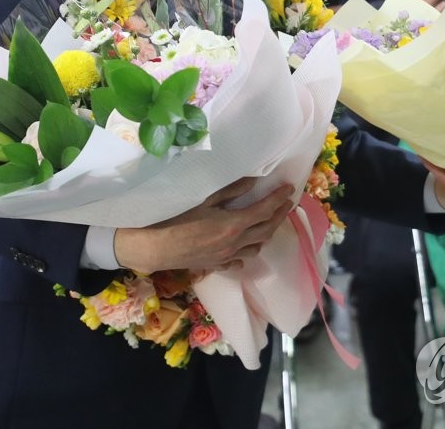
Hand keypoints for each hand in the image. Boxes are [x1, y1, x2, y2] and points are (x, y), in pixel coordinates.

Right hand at [113, 178, 295, 273]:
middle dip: (280, 215)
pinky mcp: (216, 265)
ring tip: (269, 223)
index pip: (265, 210)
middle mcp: (236, 243)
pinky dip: (247, 252)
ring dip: (266, 234)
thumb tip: (254, 180)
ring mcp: (227, 257)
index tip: (290, 189)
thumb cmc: (176, 218)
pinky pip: (239, 261)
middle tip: (287, 203)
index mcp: (234, 224)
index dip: (279, 199)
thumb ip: (231, 190)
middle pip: (266, 229)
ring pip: (256, 247)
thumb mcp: (204, 198)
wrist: (155, 248)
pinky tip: (245, 249)